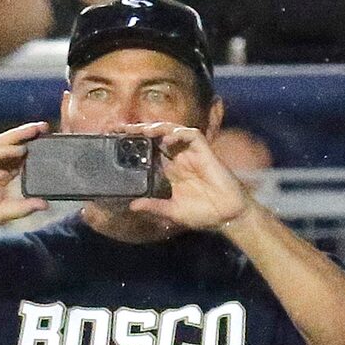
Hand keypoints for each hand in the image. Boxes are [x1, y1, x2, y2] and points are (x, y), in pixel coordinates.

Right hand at [0, 121, 46, 233]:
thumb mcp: (3, 212)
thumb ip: (24, 208)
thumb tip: (46, 204)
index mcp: (0, 172)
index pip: (21, 157)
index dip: (36, 150)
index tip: (55, 145)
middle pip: (13, 145)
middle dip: (29, 136)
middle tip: (47, 128)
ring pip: (2, 143)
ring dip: (19, 135)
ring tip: (36, 130)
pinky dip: (3, 150)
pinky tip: (18, 149)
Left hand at [125, 123, 251, 231]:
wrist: (227, 216)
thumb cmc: (202, 214)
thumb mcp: (171, 212)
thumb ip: (153, 206)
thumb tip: (132, 206)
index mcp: (170, 171)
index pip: (149, 151)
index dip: (135, 143)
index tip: (116, 139)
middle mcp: (179, 159)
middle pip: (158, 137)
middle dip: (141, 130)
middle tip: (120, 127)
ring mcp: (192, 155)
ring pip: (173, 132)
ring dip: (158, 128)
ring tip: (142, 130)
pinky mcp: (206, 153)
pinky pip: (193, 136)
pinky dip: (179, 134)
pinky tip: (167, 139)